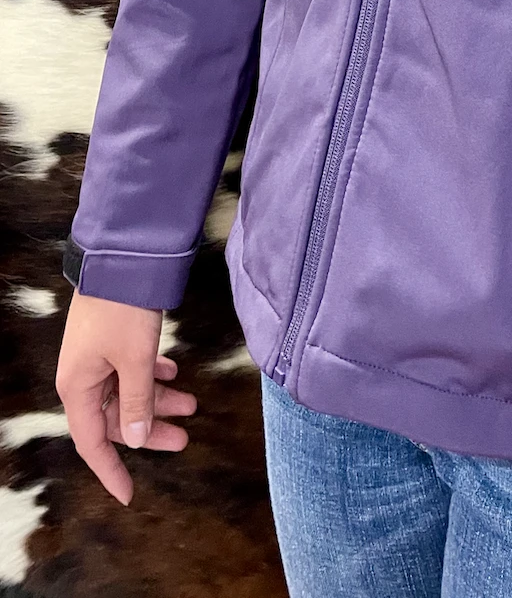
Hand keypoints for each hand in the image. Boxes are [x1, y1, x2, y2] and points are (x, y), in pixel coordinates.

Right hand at [55, 291, 197, 505]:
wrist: (122, 257)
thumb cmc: (123, 309)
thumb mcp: (135, 360)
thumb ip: (137, 402)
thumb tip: (137, 439)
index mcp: (77, 388)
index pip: (92, 443)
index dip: (111, 470)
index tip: (129, 494)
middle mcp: (83, 376)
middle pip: (115, 417)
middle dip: (150, 428)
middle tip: (185, 437)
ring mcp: (97, 356)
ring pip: (128, 391)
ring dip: (158, 399)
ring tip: (193, 403)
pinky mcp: (111, 339)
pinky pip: (131, 368)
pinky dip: (152, 374)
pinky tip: (173, 372)